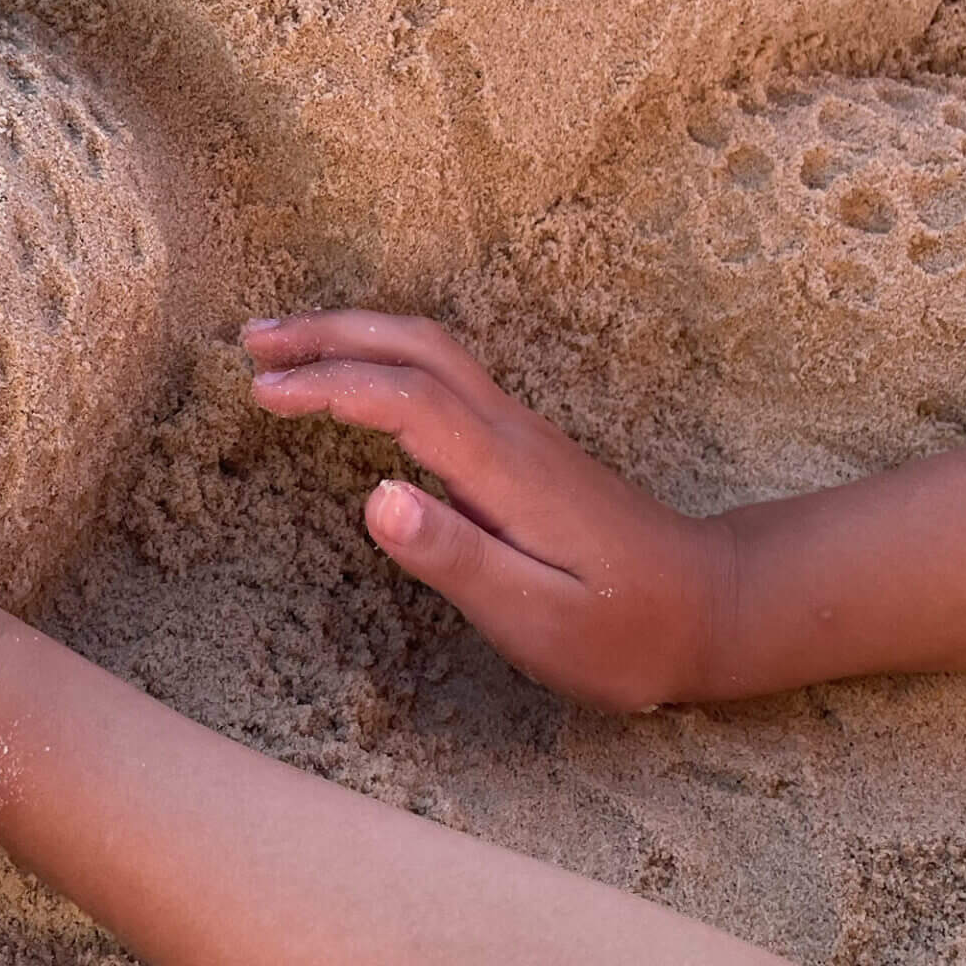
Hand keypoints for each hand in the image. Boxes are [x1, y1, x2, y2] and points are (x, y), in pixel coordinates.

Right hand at [244, 311, 734, 710]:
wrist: (715, 607)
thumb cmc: (627, 632)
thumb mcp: (540, 619)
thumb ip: (456, 558)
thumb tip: (376, 496)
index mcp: (508, 470)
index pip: (405, 398)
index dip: (328, 386)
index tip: (260, 392)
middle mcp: (512, 431)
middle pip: (415, 347)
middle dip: (328, 333)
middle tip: (250, 342)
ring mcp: (520, 431)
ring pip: (430, 351)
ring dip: (353, 335)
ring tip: (280, 347)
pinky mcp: (520, 445)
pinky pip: (440, 374)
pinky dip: (381, 358)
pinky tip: (352, 380)